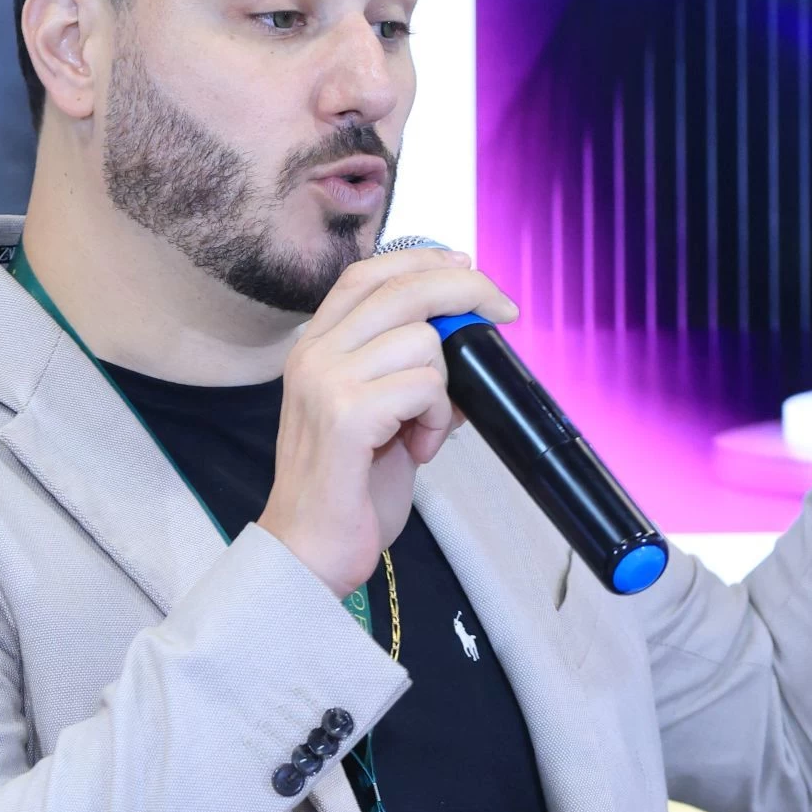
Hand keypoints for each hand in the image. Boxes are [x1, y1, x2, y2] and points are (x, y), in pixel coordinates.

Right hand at [258, 246, 516, 597]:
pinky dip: (436, 420)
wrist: (308, 552)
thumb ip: (408, 376)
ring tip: (424, 432)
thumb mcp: (378, 417)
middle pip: (403, 288)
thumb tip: (465, 347)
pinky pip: (424, 387)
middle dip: (467, 293)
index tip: (467, 269)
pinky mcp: (346, 415)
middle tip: (503, 315)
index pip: (368, 274)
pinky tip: (417, 451)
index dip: (423, 259)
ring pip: (423, 341)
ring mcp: (326, 382)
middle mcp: (314, 354)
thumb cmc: (346, 491)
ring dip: (444, 389)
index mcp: (315, 348)